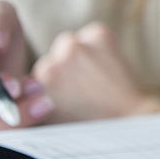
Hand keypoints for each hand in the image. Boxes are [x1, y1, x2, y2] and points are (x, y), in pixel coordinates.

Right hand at [31, 22, 159, 122]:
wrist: (130, 119)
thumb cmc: (91, 124)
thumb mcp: (52, 120)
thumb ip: (35, 102)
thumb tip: (29, 92)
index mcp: (36, 86)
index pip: (37, 74)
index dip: (53, 82)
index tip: (67, 90)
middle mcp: (51, 65)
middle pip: (52, 57)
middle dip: (66, 68)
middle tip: (84, 84)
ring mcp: (75, 48)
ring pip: (70, 43)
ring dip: (79, 54)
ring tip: (96, 74)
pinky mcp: (98, 36)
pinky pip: (92, 34)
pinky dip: (100, 44)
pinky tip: (108, 64)